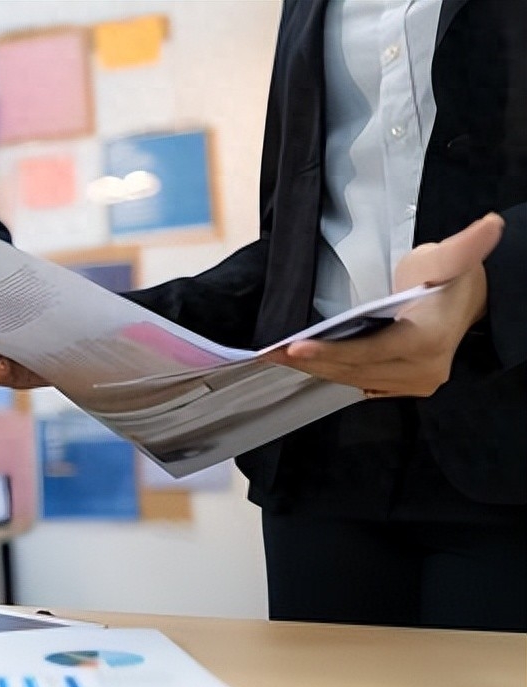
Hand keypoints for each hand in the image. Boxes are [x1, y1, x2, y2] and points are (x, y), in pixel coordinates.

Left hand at [268, 213, 503, 397]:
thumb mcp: (447, 258)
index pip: (368, 351)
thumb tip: (492, 223)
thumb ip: (464, 245)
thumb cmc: (446, 276)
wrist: (467, 300)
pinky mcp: (406, 387)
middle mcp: (422, 370)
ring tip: (278, 358)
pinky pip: (362, 383)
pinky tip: (307, 364)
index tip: (295, 347)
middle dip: (310, 361)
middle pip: (354, 369)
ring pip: (354, 379)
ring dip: (316, 369)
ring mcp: (415, 383)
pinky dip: (333, 373)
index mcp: (426, 341)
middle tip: (270, 352)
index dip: (330, 351)